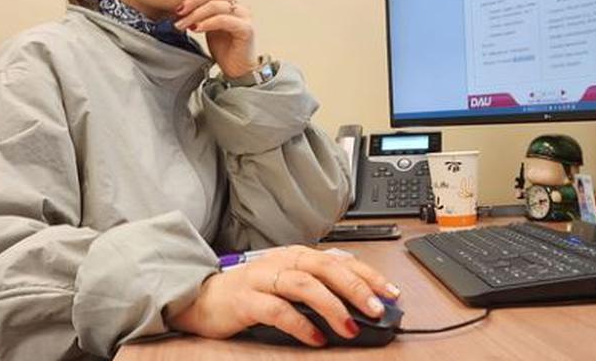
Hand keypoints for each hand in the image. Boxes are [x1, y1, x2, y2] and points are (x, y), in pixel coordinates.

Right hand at [166, 245, 400, 346]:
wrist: (203, 299)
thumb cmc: (251, 293)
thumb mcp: (288, 285)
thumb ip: (318, 287)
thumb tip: (359, 301)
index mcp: (296, 256)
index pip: (339, 259)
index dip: (368, 275)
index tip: (391, 293)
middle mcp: (281, 261)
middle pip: (325, 267)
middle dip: (356, 288)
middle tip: (377, 310)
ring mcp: (262, 279)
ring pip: (303, 284)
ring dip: (332, 306)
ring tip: (350, 327)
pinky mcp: (245, 300)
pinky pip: (277, 309)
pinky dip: (300, 324)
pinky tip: (316, 339)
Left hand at [174, 0, 256, 77]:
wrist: (236, 69)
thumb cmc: (222, 46)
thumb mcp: (207, 23)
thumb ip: (200, 10)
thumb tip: (178, 1)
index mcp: (231, 0)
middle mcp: (240, 5)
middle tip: (178, 10)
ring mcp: (244, 16)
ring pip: (217, 5)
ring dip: (195, 14)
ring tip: (182, 24)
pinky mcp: (246, 29)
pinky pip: (224, 19)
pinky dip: (207, 22)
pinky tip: (195, 29)